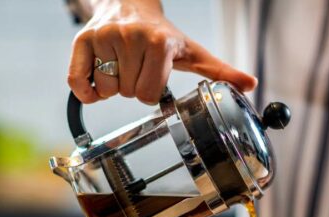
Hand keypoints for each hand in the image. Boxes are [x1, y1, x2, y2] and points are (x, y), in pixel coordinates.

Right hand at [68, 0, 256, 103]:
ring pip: (106, 89)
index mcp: (160, 44)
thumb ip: (220, 71)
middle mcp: (132, 37)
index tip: (153, 77)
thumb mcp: (193, 52)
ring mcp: (105, 36)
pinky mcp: (83, 39)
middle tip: (137, 68)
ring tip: (121, 65)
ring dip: (113, 86)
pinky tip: (97, 79)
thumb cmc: (163, 35)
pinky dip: (86, 90)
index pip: (148, 95)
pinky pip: (77, 82)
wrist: (130, 3)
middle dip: (133, 88)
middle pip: (128, 93)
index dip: (151, 93)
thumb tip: (251, 84)